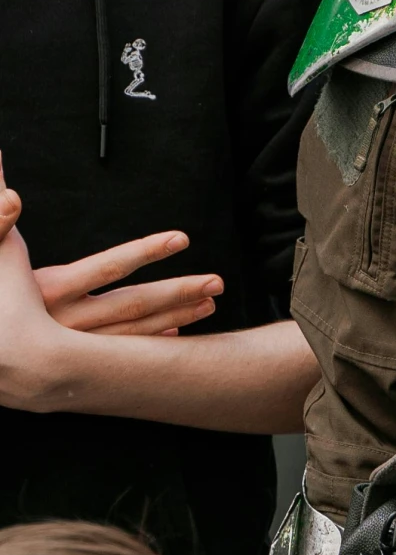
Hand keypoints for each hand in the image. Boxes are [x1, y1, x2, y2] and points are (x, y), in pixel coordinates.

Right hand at [0, 154, 220, 337]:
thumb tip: (10, 195)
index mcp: (47, 291)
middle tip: (216, 283)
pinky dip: (147, 343)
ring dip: (173, 318)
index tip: (181, 238)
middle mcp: (64, 323)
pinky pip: (118, 353)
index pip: (107, 268)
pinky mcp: (70, 359)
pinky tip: (174, 334)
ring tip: (207, 305)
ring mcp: (70, 346)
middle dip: (177, 293)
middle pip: (131, 306)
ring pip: (132, 334)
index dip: (146, 252)